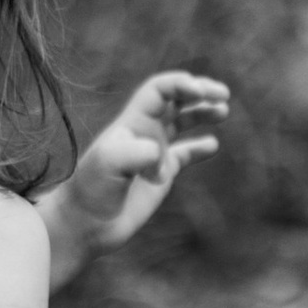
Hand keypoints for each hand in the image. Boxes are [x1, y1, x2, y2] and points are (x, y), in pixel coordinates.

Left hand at [52, 71, 227, 260]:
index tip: (200, 92)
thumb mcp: (109, 163)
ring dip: (202, 113)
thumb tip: (160, 154)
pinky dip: (199, 148)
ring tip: (222, 111)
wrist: (84, 222)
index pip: (160, 90)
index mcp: (133, 122)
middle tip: (222, 94)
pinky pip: (185, 155)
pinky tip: (212, 144)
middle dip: (199, 92)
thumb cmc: (91, 189)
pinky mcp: (160, 176)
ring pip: (182, 123)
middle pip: (175, 100)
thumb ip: (136, 152)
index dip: (181, 85)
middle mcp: (144, 133)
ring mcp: (153, 154)